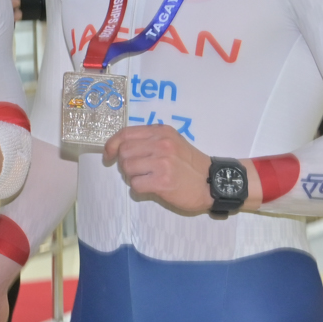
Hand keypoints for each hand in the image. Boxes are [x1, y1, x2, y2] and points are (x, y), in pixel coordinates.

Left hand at [102, 123, 216, 215]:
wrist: (213, 183)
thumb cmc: (190, 165)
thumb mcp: (173, 142)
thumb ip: (149, 140)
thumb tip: (120, 147)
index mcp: (162, 132)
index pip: (125, 133)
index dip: (112, 145)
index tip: (108, 155)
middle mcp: (161, 144)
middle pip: (124, 152)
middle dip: (126, 164)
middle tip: (139, 171)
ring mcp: (163, 162)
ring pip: (127, 168)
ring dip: (133, 177)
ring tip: (148, 179)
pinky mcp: (163, 181)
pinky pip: (135, 185)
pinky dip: (139, 189)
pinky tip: (152, 188)